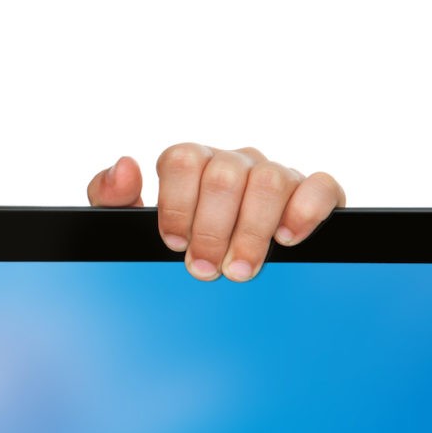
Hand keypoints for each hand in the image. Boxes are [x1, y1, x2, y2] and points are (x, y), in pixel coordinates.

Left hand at [86, 145, 344, 281]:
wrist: (224, 273)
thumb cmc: (179, 245)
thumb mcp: (132, 227)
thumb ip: (112, 199)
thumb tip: (126, 165)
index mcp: (192, 164)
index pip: (182, 160)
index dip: (177, 205)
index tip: (174, 244)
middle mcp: (234, 163)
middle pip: (224, 174)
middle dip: (211, 229)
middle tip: (204, 269)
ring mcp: (275, 175)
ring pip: (269, 180)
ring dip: (252, 231)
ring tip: (240, 269)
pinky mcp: (314, 194)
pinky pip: (319, 186)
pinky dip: (305, 211)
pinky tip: (288, 239)